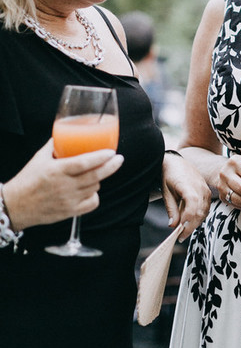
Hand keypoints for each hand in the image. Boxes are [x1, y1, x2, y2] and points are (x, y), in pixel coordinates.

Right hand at [3, 139, 123, 228]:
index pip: (84, 163)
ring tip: (96, 172)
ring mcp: (68, 200)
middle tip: (118, 159)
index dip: (100, 157)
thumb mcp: (38, 159)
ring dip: (98, 179)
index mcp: (57, 171)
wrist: (15, 206)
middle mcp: (64, 186)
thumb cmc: (27, 181)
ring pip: (94, 187)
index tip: (111, 151)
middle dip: (111, 166)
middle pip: (95, 176)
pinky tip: (90, 189)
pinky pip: (92, 203)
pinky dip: (94, 195)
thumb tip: (65, 134)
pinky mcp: (70, 212)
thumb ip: (54, 146)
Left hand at [161, 153, 211, 241]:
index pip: (192, 209)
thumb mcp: (166, 192)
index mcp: (188, 187)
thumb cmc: (169, 175)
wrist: (175, 161)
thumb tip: (173, 226)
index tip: (179, 233)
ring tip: (184, 230)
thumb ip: (171, 209)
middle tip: (181, 236)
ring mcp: (205, 189)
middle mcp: (200, 188)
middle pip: (200, 212)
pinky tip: (190, 220)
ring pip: (204, 211)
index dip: (187, 223)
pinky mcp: (207, 191)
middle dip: (191, 226)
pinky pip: (206, 207)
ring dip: (195, 222)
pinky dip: (199, 216)